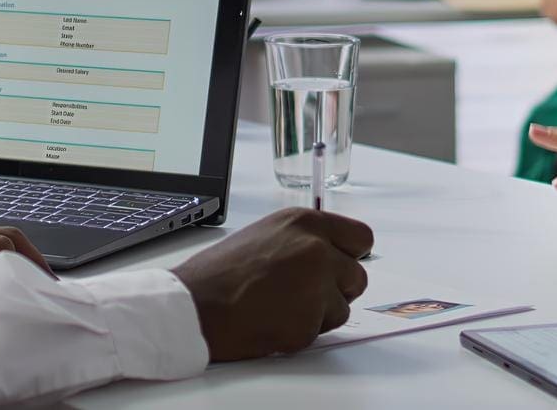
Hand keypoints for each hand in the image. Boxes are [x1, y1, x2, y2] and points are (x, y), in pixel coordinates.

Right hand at [170, 207, 373, 360]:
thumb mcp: (265, 236)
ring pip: (342, 307)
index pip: (361, 237)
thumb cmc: (219, 274)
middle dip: (337, 290)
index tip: (339, 266)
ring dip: (318, 314)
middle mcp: (315, 248)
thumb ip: (302, 242)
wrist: (194, 306)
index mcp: (304, 223)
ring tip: (281, 308)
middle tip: (303, 295)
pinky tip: (273, 322)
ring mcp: (315, 284)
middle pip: (357, 276)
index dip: (348, 257)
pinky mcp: (308, 320)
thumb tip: (330, 255)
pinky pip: (321, 332)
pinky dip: (301, 333)